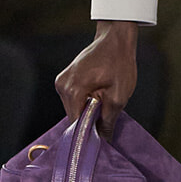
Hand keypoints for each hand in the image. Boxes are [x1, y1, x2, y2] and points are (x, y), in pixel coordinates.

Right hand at [56, 19, 137, 135]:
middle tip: (107, 121)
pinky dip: (85, 102)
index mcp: (72, 90)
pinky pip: (74, 99)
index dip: (88, 135)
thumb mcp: (119, 95)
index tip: (101, 142)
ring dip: (88, 111)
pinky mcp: (65, 79)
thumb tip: (104, 140)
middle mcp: (61, 86)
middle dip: (89, 122)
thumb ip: (108, 120)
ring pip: (74, 108)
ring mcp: (61, 82)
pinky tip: (98, 97)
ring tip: (104, 104)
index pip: (75, 124)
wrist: (115, 39)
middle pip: (73, 116)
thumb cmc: (119, 63)